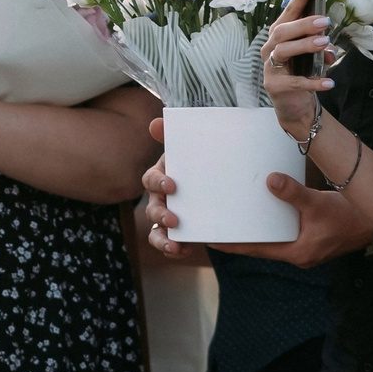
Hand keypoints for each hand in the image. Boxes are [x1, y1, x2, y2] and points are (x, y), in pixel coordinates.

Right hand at [138, 124, 189, 257]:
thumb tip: (156, 123)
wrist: (221, 184)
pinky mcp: (178, 233)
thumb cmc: (202, 163)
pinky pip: (169, 244)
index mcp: (162, 176)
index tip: (172, 185)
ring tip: (175, 244)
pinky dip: (174, 248)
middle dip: (160, 214)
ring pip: (156, 231)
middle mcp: (160, 198)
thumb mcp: (194, 150)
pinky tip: (185, 249)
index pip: (151, 179)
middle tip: (174, 219)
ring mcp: (167, 217)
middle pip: (152, 208)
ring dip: (162, 238)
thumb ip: (175, 136)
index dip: (157, 182)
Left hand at [219, 171, 372, 267]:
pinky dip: (272, 226)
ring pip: (273, 241)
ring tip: (235, 220)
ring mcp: (306, 248)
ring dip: (256, 232)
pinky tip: (264, 214)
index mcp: (297, 253)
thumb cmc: (350, 217)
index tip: (211, 240)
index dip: (233, 246)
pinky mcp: (312, 239)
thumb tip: (270, 181)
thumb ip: (293, 194)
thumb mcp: (318, 204)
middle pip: (261, 247)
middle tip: (217, 227)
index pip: (256, 250)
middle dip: (241, 239)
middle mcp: (299, 254)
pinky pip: (284, 234)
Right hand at [259, 0, 337, 139]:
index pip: (287, 14)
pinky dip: (313, 82)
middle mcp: (270, 49)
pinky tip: (329, 82)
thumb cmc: (302, 74)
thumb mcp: (315, 58)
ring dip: (304, 45)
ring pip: (283, 51)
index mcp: (279, 37)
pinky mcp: (275, 86)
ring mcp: (270, 68)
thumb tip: (328, 46)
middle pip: (282, 31)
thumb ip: (322, 49)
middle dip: (303, 24)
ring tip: (325, 43)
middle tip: (324, 21)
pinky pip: (294, 82)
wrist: (295, 106)